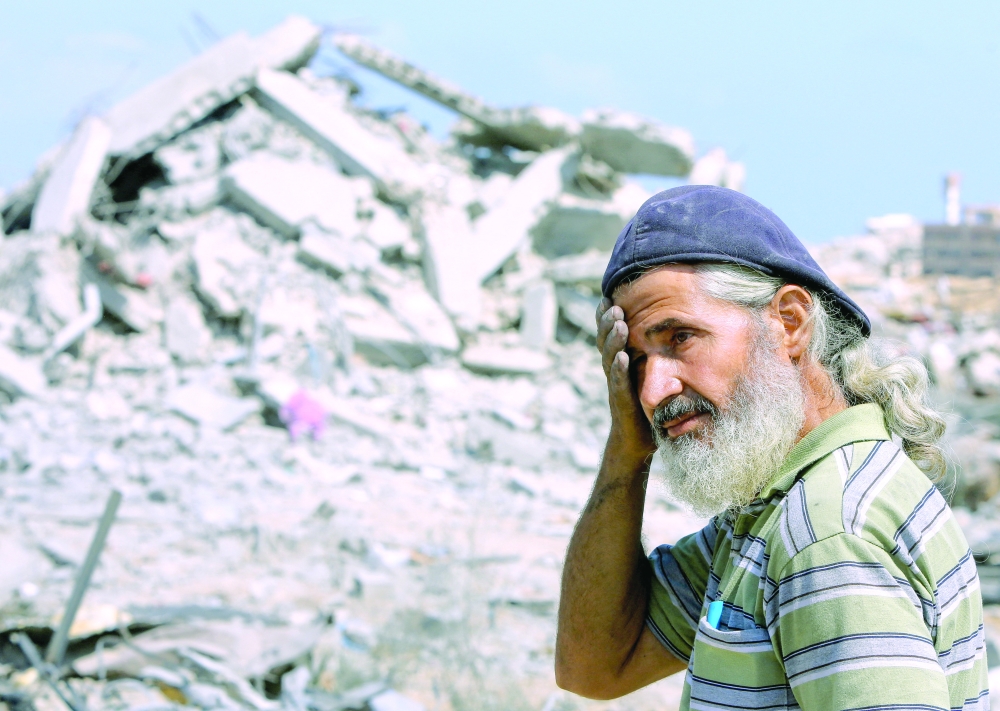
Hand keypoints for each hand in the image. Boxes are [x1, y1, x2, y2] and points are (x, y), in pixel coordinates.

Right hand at [595, 298, 654, 458]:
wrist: (637, 442)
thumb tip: (679, 333)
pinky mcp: (621, 402)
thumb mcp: (652, 377)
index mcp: (621, 363)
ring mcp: (615, 386)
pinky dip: (619, 370)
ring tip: (618, 323)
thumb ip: (657, 357)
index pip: (611, 335)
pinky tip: (622, 357)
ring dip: (612, 340)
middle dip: (607, 322)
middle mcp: (614, 371)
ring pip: (609, 358)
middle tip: (612, 305)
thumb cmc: (647, 407)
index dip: (606, 317)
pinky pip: (618, 383)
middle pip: (604, 342)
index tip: (608, 297)